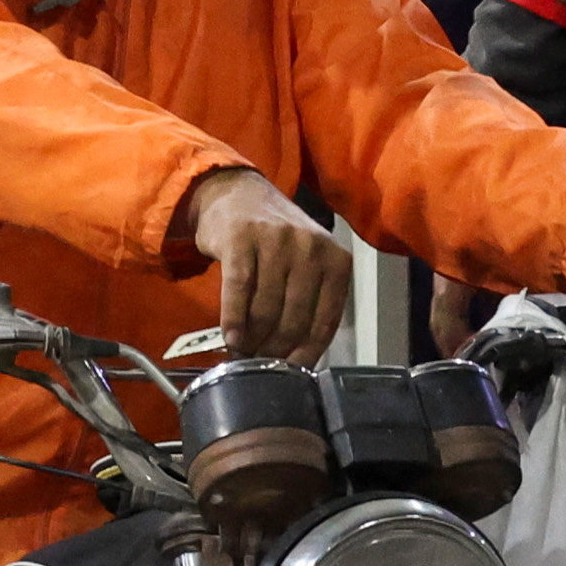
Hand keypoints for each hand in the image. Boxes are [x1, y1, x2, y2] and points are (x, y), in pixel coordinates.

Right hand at [187, 167, 354, 363]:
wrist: (237, 193)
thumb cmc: (275, 240)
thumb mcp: (307, 263)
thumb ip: (310, 302)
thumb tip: (296, 358)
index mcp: (336, 259)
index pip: (325, 321)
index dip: (306, 353)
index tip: (289, 372)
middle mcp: (311, 248)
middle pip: (294, 319)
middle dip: (275, 349)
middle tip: (260, 364)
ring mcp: (276, 241)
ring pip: (266, 309)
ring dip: (252, 339)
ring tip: (243, 352)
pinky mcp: (242, 239)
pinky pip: (239, 291)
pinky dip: (234, 320)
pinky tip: (230, 337)